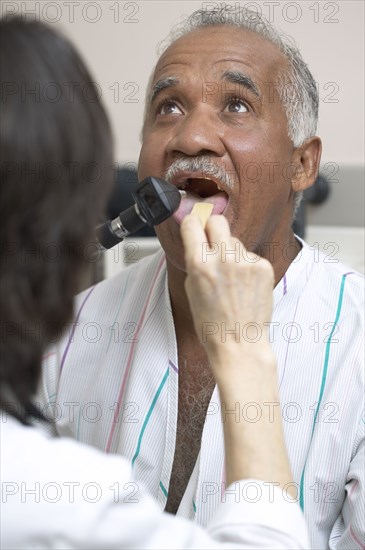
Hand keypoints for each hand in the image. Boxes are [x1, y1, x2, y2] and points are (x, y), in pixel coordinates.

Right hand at [180, 214, 274, 373]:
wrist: (239, 343)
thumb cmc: (212, 324)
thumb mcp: (191, 290)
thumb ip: (195, 261)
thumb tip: (198, 241)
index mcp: (199, 264)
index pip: (192, 223)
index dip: (192, 224)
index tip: (194, 226)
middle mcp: (223, 258)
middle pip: (218, 221)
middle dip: (213, 229)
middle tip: (213, 243)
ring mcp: (246, 261)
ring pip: (235, 241)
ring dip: (231, 252)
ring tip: (231, 278)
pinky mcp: (263, 266)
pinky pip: (250, 256)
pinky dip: (246, 266)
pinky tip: (244, 285)